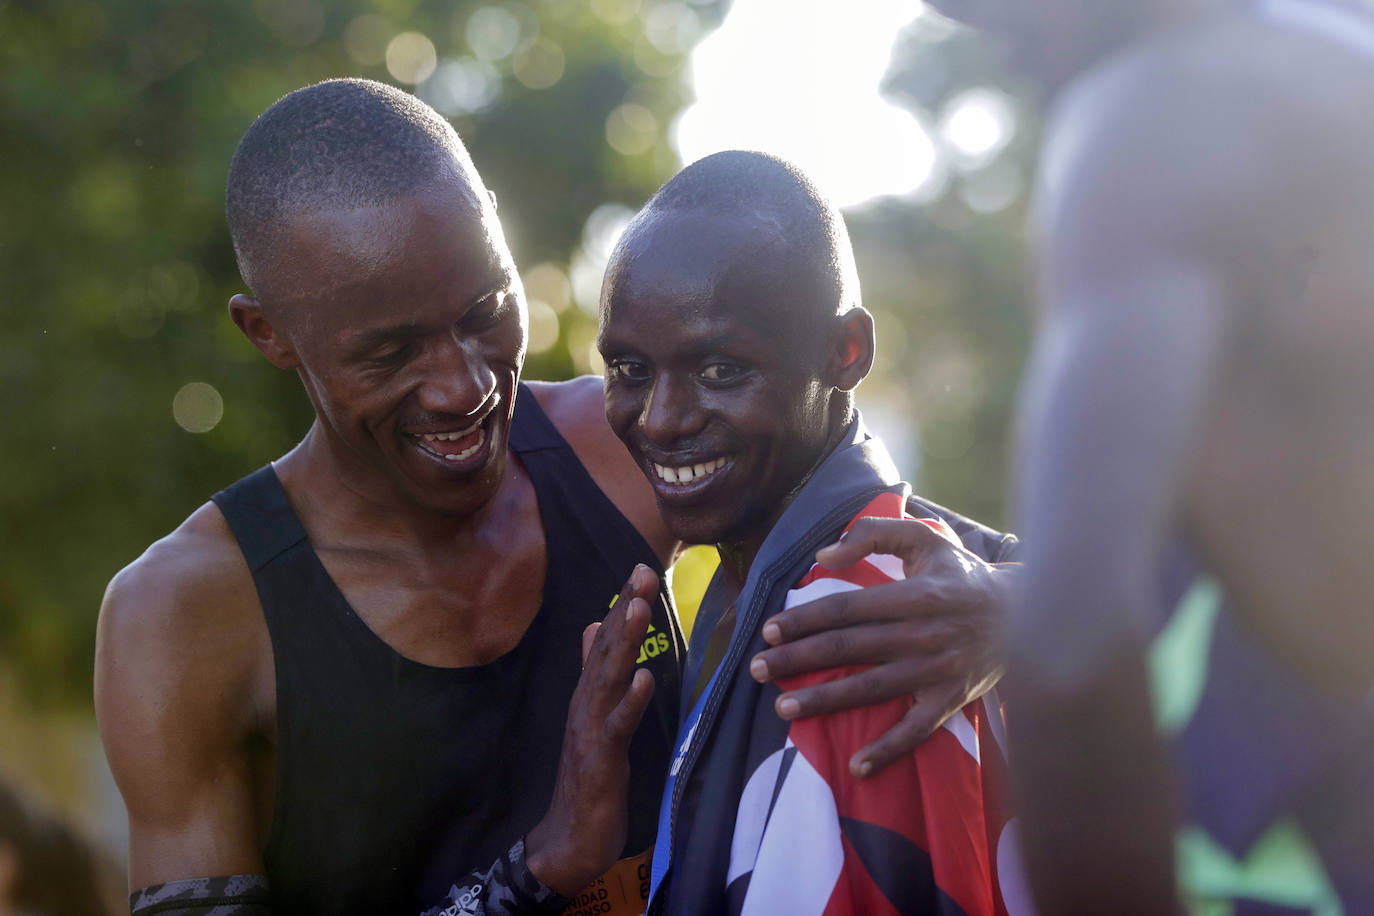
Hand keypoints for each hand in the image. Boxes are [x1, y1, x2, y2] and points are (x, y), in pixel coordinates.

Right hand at [526, 565, 657, 895]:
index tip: (642, 568)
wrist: (567, 841)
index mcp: (589, 695)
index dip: (623, 604)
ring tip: (638, 607)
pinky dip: (629, 702)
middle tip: (643, 571)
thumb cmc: (587, 780)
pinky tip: (644, 678)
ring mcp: (591, 730)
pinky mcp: (601, 760)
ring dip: (623, 643)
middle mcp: (586, 704)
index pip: (607, 641)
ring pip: (608, 679)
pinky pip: (617, 726)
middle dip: (625, 609)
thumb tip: (595, 627)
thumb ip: (595, 674)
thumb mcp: (594, 719)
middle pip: (607, 650)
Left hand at [747, 516, 1014, 776]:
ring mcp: (936, 671)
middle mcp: (921, 634)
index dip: (805, 619)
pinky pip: (916, 730)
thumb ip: (872, 533)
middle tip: (758, 669)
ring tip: (784, 708)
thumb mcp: (924, 540)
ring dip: (825, 701)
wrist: (1028, 614)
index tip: (770, 630)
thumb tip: (823, 554)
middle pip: (849, 648)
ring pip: (871, 689)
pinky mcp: (951, 699)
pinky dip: (888, 750)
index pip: (846, 609)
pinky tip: (857, 766)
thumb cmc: (962, 576)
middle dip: (798, 659)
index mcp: (912, 595)